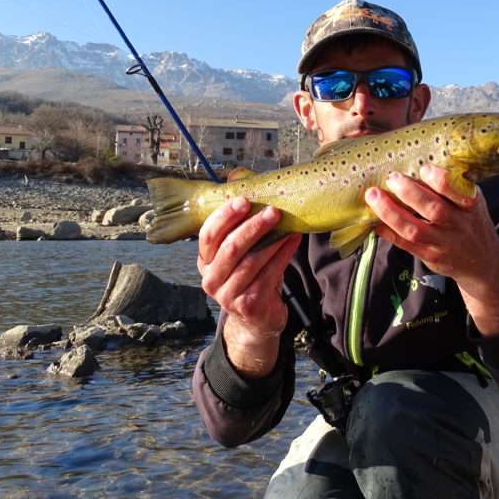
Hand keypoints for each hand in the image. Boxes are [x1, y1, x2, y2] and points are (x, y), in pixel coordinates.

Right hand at [197, 197, 300, 375]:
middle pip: (231, 248)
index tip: (244, 200)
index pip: (208, 236)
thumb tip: (240, 178)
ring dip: (273, 240)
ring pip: (252, 262)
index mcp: (205, 262)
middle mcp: (211, 279)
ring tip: (288, 225)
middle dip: (253, 226)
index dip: (225, 216)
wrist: (256, 320)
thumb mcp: (239, 253)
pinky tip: (293, 241)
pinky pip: (269, 274)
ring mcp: (229, 295)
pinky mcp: (249, 305)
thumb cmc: (249, 276)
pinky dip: (283, 255)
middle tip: (273, 211)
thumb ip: (238, 224)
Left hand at [364, 165, 498, 335]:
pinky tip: (373, 219)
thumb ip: (453, 186)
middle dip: (410, 192)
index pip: (458, 191)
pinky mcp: (430, 257)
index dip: (440, 179)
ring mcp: (443, 243)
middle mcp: (458, 225)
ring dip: (391, 212)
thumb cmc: (470, 222)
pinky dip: (387, 231)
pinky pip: (405, 244)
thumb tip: (419, 160)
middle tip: (392, 178)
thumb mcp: (471, 202)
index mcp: (470, 206)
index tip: (424, 168)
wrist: (483, 262)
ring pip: (415, 229)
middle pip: (434, 210)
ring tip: (374, 195)